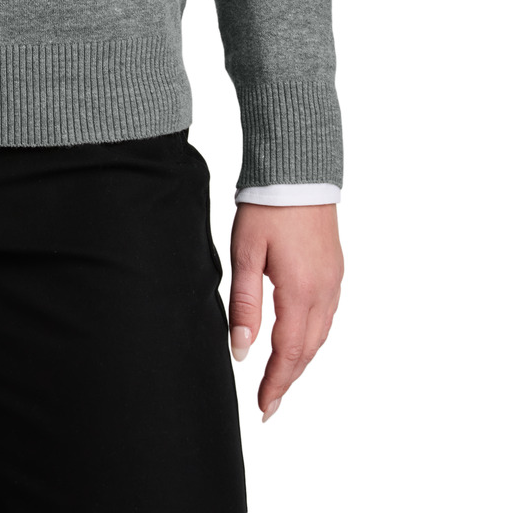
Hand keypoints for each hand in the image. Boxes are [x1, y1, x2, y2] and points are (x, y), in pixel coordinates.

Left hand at [227, 203, 342, 420]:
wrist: (298, 171)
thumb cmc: (268, 207)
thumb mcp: (246, 254)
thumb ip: (245, 304)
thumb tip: (242, 351)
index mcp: (301, 292)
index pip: (289, 353)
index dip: (276, 383)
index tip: (263, 407)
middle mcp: (324, 292)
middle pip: (308, 351)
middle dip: (288, 379)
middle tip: (268, 403)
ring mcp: (333, 281)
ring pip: (320, 336)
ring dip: (301, 361)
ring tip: (281, 378)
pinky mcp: (335, 270)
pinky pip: (327, 317)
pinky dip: (312, 337)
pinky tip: (300, 340)